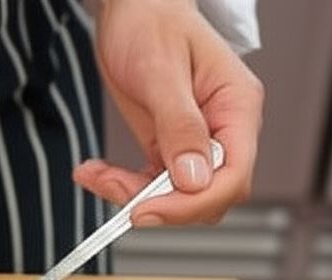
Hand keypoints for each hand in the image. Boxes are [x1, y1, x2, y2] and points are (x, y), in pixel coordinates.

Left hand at [73, 0, 263, 225]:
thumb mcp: (161, 72)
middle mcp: (222, 129)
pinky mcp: (168, 145)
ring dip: (134, 196)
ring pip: (178, 196)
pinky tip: (95, 172)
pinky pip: (152, 183)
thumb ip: (179, 125)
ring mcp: (196, 140)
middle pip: (209, 195)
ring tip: (96, 175)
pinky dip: (122, 185)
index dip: (194, 202)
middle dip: (163, 204)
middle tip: (116, 191)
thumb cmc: (151, 23)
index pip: (233, 175)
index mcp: (236, 108)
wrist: (132, 9)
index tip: (149, 208)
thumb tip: (194, 178)